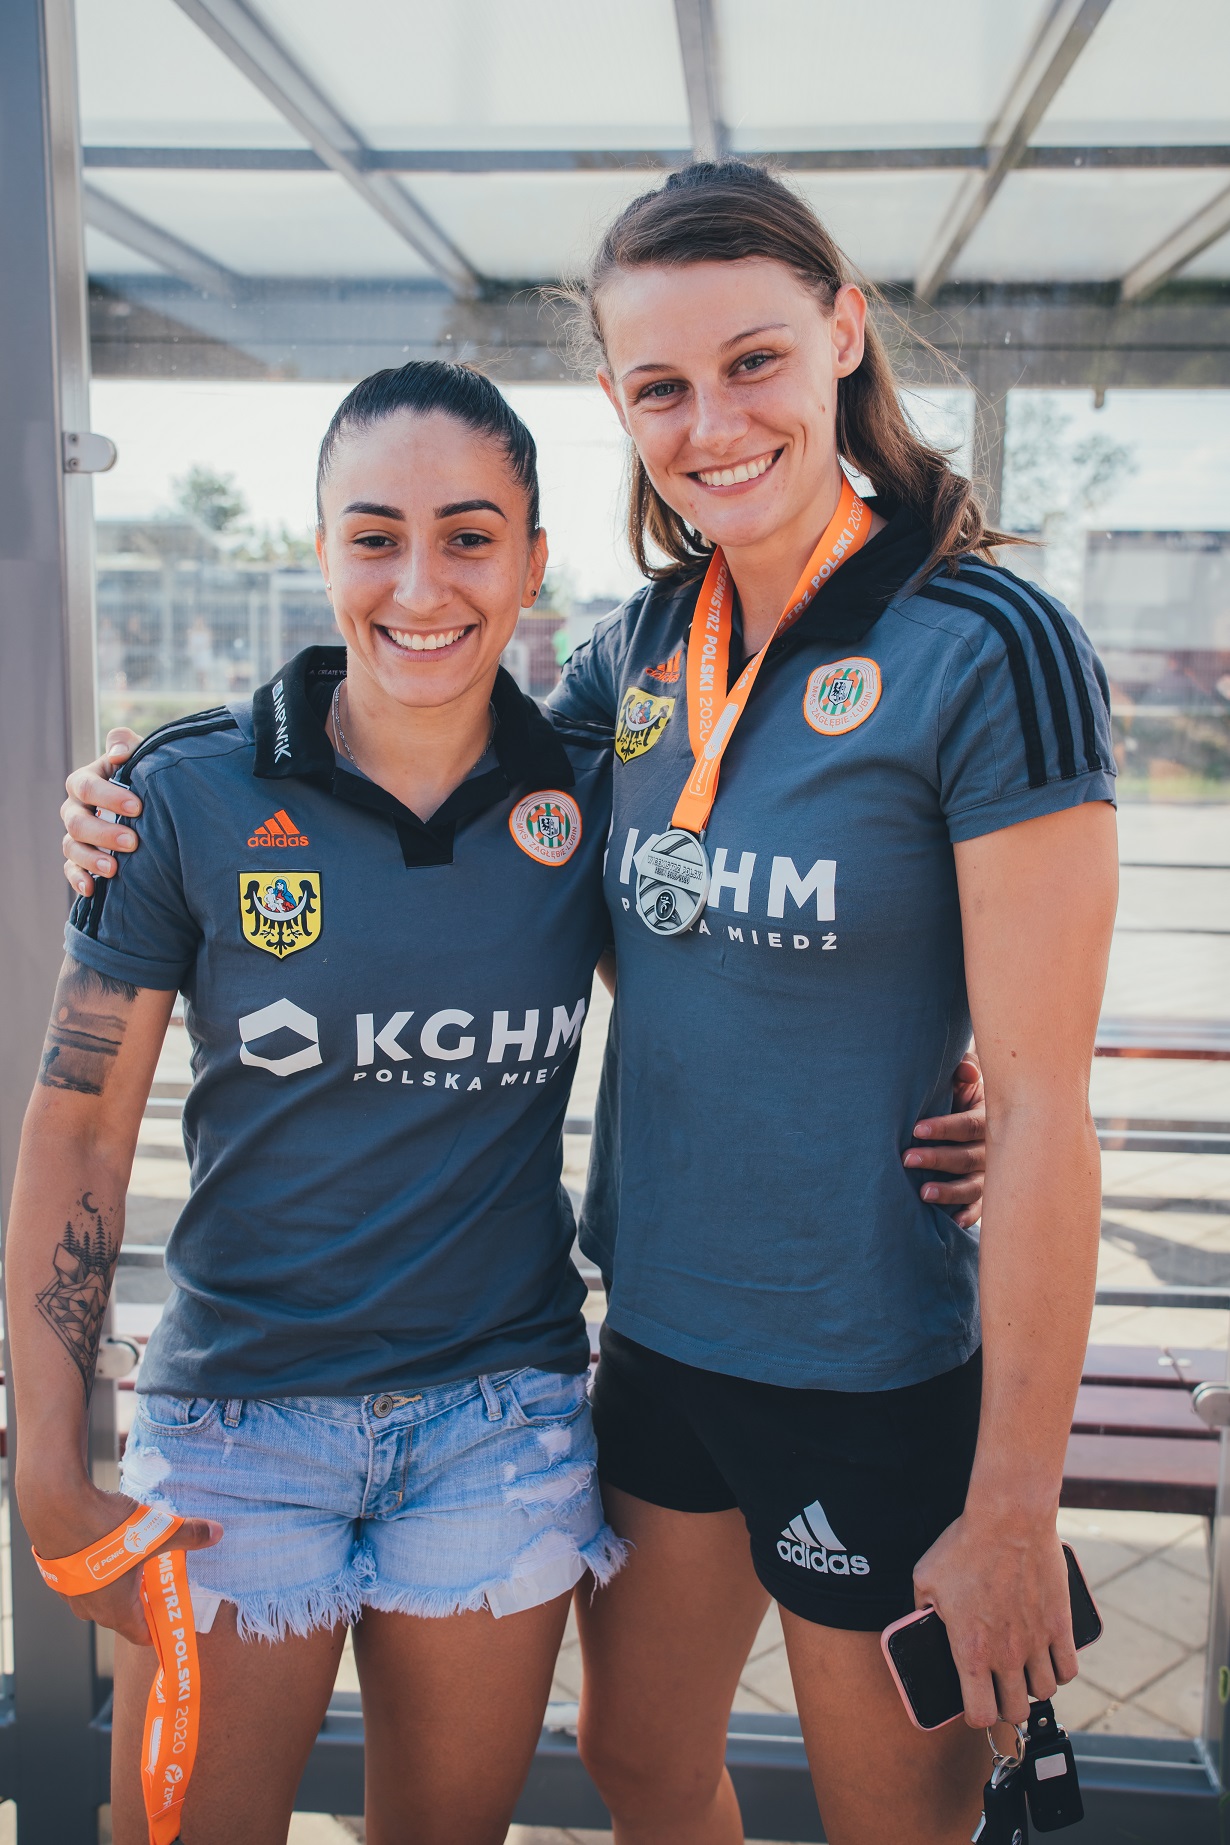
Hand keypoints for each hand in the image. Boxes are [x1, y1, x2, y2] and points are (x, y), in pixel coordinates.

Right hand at [24, 1483, 220, 1646]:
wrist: (57, 1506)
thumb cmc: (106, 1529)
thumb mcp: (157, 1532)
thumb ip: (187, 1536)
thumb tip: (216, 1533)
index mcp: (116, 1610)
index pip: (141, 1635)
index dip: (158, 1625)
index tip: (171, 1610)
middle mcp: (89, 1609)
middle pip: (122, 1614)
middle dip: (141, 1597)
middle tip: (158, 1573)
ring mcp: (69, 1592)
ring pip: (100, 1595)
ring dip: (117, 1580)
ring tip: (134, 1552)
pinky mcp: (57, 1573)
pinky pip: (83, 1578)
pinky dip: (96, 1567)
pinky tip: (107, 1542)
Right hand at [61, 728, 143, 898]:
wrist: (149, 804)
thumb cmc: (142, 776)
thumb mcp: (137, 756)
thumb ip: (126, 746)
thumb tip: (118, 754)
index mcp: (84, 782)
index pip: (86, 786)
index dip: (108, 797)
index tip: (138, 807)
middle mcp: (74, 809)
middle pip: (77, 822)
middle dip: (103, 833)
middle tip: (132, 842)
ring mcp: (75, 836)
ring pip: (71, 848)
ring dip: (91, 859)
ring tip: (115, 869)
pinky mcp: (80, 858)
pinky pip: (71, 870)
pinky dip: (79, 880)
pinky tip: (92, 889)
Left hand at [903, 1053, 984, 1227]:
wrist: (979, 1116)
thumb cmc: (962, 1094)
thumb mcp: (966, 1080)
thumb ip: (965, 1071)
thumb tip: (965, 1070)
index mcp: (988, 1119)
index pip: (968, 1125)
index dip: (944, 1128)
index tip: (916, 1129)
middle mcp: (992, 1149)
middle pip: (967, 1157)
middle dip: (937, 1159)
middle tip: (906, 1159)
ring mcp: (990, 1174)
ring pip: (973, 1186)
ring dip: (949, 1191)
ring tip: (923, 1193)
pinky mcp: (985, 1193)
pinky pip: (980, 1208)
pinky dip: (968, 1215)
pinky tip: (952, 1222)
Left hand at [912, 1510, 1076, 1726]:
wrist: (1008, 1519)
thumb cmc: (964, 1545)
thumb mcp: (925, 1578)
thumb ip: (921, 1609)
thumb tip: (920, 1622)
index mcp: (971, 1650)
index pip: (980, 1714)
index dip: (976, 1714)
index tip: (974, 1702)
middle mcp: (1007, 1654)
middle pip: (1016, 1711)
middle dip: (1006, 1705)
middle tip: (1000, 1687)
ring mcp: (1037, 1642)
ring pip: (1044, 1693)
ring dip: (1033, 1687)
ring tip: (1023, 1670)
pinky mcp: (1061, 1625)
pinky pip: (1069, 1668)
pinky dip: (1059, 1669)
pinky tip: (1048, 1658)